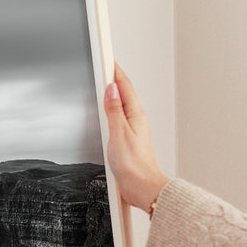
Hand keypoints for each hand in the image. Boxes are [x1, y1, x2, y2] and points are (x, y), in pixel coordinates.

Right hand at [104, 63, 169, 211]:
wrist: (142, 187)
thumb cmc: (134, 166)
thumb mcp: (119, 134)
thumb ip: (114, 111)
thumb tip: (111, 89)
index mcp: (135, 115)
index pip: (124, 86)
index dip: (115, 71)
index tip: (107, 58)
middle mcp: (136, 120)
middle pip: (123, 93)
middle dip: (113, 78)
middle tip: (104, 65)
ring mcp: (133, 130)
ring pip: (121, 106)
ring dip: (113, 94)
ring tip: (105, 83)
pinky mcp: (128, 141)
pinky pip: (119, 119)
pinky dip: (112, 111)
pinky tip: (107, 112)